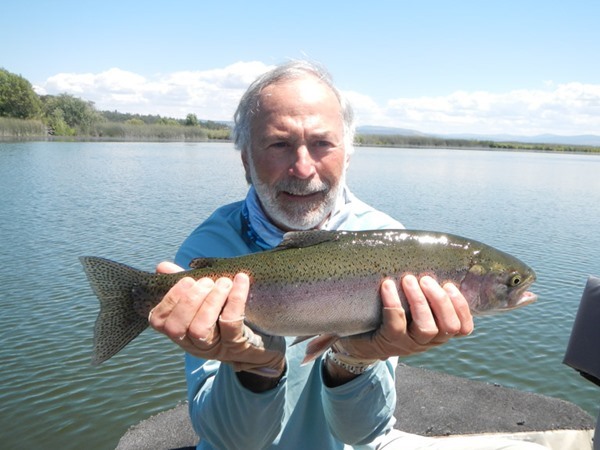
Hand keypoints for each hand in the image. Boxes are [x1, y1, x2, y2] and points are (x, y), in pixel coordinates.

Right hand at [148, 262, 285, 377]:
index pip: (159, 321)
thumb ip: (185, 286)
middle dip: (190, 299)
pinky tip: (240, 281)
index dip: (169, 299)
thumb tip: (163, 267)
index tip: (187, 280)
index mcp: (182, 332)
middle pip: (177, 327)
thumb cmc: (228, 317)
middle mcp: (194, 344)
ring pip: (200, 329)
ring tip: (224, 282)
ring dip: (210, 300)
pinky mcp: (237, 346)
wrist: (265, 341)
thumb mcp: (206, 301)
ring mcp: (215, 348)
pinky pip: (230, 323)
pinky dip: (234, 299)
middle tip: (207, 281)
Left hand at [336, 274, 473, 359]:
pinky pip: (396, 325)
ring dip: (419, 301)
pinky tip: (387, 286)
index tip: (450, 285)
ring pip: (426, 328)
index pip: (463, 328)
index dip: (461, 307)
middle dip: (441, 300)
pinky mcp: (389, 343)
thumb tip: (426, 251)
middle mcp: (427, 341)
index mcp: (438, 331)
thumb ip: (423, 289)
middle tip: (426, 279)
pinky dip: (393, 303)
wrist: (359, 339)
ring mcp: (409, 345)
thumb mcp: (410, 305)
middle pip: (449, 326)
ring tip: (408, 280)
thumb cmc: (388, 313)